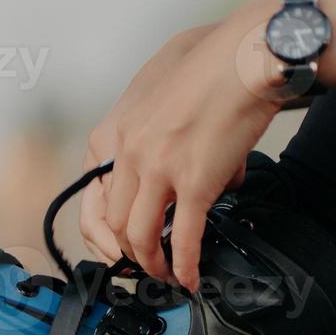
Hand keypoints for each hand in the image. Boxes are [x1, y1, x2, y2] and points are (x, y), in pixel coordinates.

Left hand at [79, 24, 214, 264]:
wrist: (244, 57)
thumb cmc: (208, 68)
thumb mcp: (155, 96)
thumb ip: (153, 136)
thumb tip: (176, 168)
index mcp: (113, 133)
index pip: (90, 197)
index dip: (100, 232)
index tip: (114, 246)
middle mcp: (127, 153)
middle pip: (113, 222)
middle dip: (128, 251)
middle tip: (144, 263)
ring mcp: (158, 169)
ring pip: (140, 236)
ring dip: (152, 264)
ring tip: (166, 276)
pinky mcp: (194, 183)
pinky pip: (183, 238)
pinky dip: (184, 265)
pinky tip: (190, 277)